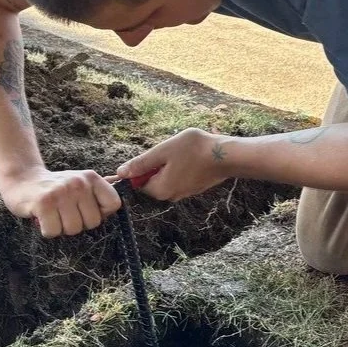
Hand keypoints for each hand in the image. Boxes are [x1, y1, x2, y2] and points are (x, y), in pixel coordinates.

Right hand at [0, 168, 120, 237]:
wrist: (22, 180)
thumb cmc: (55, 188)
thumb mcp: (80, 182)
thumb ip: (101, 189)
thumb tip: (128, 185)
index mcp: (91, 178)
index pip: (114, 204)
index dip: (102, 213)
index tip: (86, 209)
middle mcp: (78, 183)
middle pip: (93, 223)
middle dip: (78, 223)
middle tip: (64, 212)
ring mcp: (61, 193)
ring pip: (73, 230)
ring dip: (61, 227)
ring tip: (54, 214)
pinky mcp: (44, 204)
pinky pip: (54, 232)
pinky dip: (47, 230)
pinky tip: (43, 217)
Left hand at [116, 128, 231, 200]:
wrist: (227, 155)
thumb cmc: (195, 150)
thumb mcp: (163, 151)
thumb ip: (141, 163)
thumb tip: (120, 173)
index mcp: (160, 190)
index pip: (137, 182)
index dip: (137, 169)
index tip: (144, 158)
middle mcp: (170, 196)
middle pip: (151, 180)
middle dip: (154, 165)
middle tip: (168, 150)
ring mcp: (183, 193)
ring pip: (165, 177)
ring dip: (167, 165)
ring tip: (181, 152)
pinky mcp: (193, 188)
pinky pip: (177, 178)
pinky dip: (178, 167)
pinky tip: (189, 156)